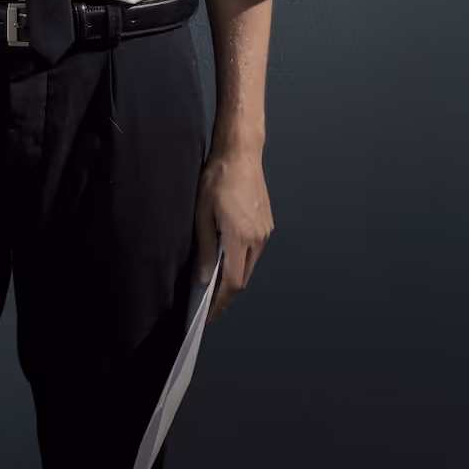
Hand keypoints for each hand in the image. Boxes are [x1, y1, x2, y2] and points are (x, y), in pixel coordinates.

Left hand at [193, 148, 272, 322]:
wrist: (241, 154)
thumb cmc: (217, 180)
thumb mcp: (201, 215)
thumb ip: (204, 249)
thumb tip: (202, 278)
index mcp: (240, 238)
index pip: (232, 282)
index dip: (221, 302)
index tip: (209, 315)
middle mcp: (257, 239)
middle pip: (243, 278)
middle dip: (226, 294)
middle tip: (208, 304)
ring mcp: (265, 232)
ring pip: (249, 266)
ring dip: (234, 277)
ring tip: (214, 283)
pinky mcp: (267, 224)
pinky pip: (254, 252)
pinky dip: (241, 261)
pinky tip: (227, 258)